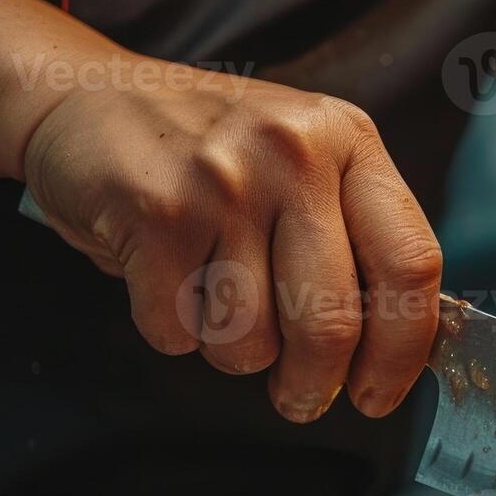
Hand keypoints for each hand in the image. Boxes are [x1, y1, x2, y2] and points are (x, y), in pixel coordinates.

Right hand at [20, 53, 441, 422]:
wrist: (84, 95)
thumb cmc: (211, 152)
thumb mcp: (304, 164)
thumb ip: (353, 238)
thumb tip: (395, 350)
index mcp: (350, 142)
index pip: (411, 263)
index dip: (403, 350)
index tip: (380, 394)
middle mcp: (295, 154)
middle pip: (332, 321)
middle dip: (314, 384)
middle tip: (299, 399)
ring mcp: (224, 181)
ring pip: (251, 339)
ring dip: (232, 351)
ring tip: (215, 305)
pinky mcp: (155, 213)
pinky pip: (179, 330)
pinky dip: (171, 330)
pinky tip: (163, 280)